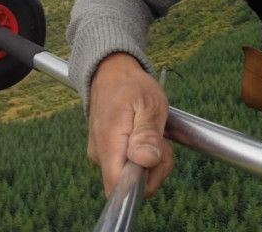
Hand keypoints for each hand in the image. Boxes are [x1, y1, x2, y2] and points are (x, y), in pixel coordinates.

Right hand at [87, 52, 172, 196]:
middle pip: (131, 186)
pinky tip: (145, 136)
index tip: (156, 159)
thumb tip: (146, 161)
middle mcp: (101, 155)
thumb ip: (147, 133)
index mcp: (109, 145)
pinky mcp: (108, 153)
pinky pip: (129, 167)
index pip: (120, 188)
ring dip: (152, 160)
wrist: (112, 73)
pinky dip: (143, 156)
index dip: (143, 183)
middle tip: (161, 140)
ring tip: (153, 132)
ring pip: (133, 177)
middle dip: (154, 168)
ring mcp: (103, 155)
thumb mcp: (149, 103)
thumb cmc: (132, 86)